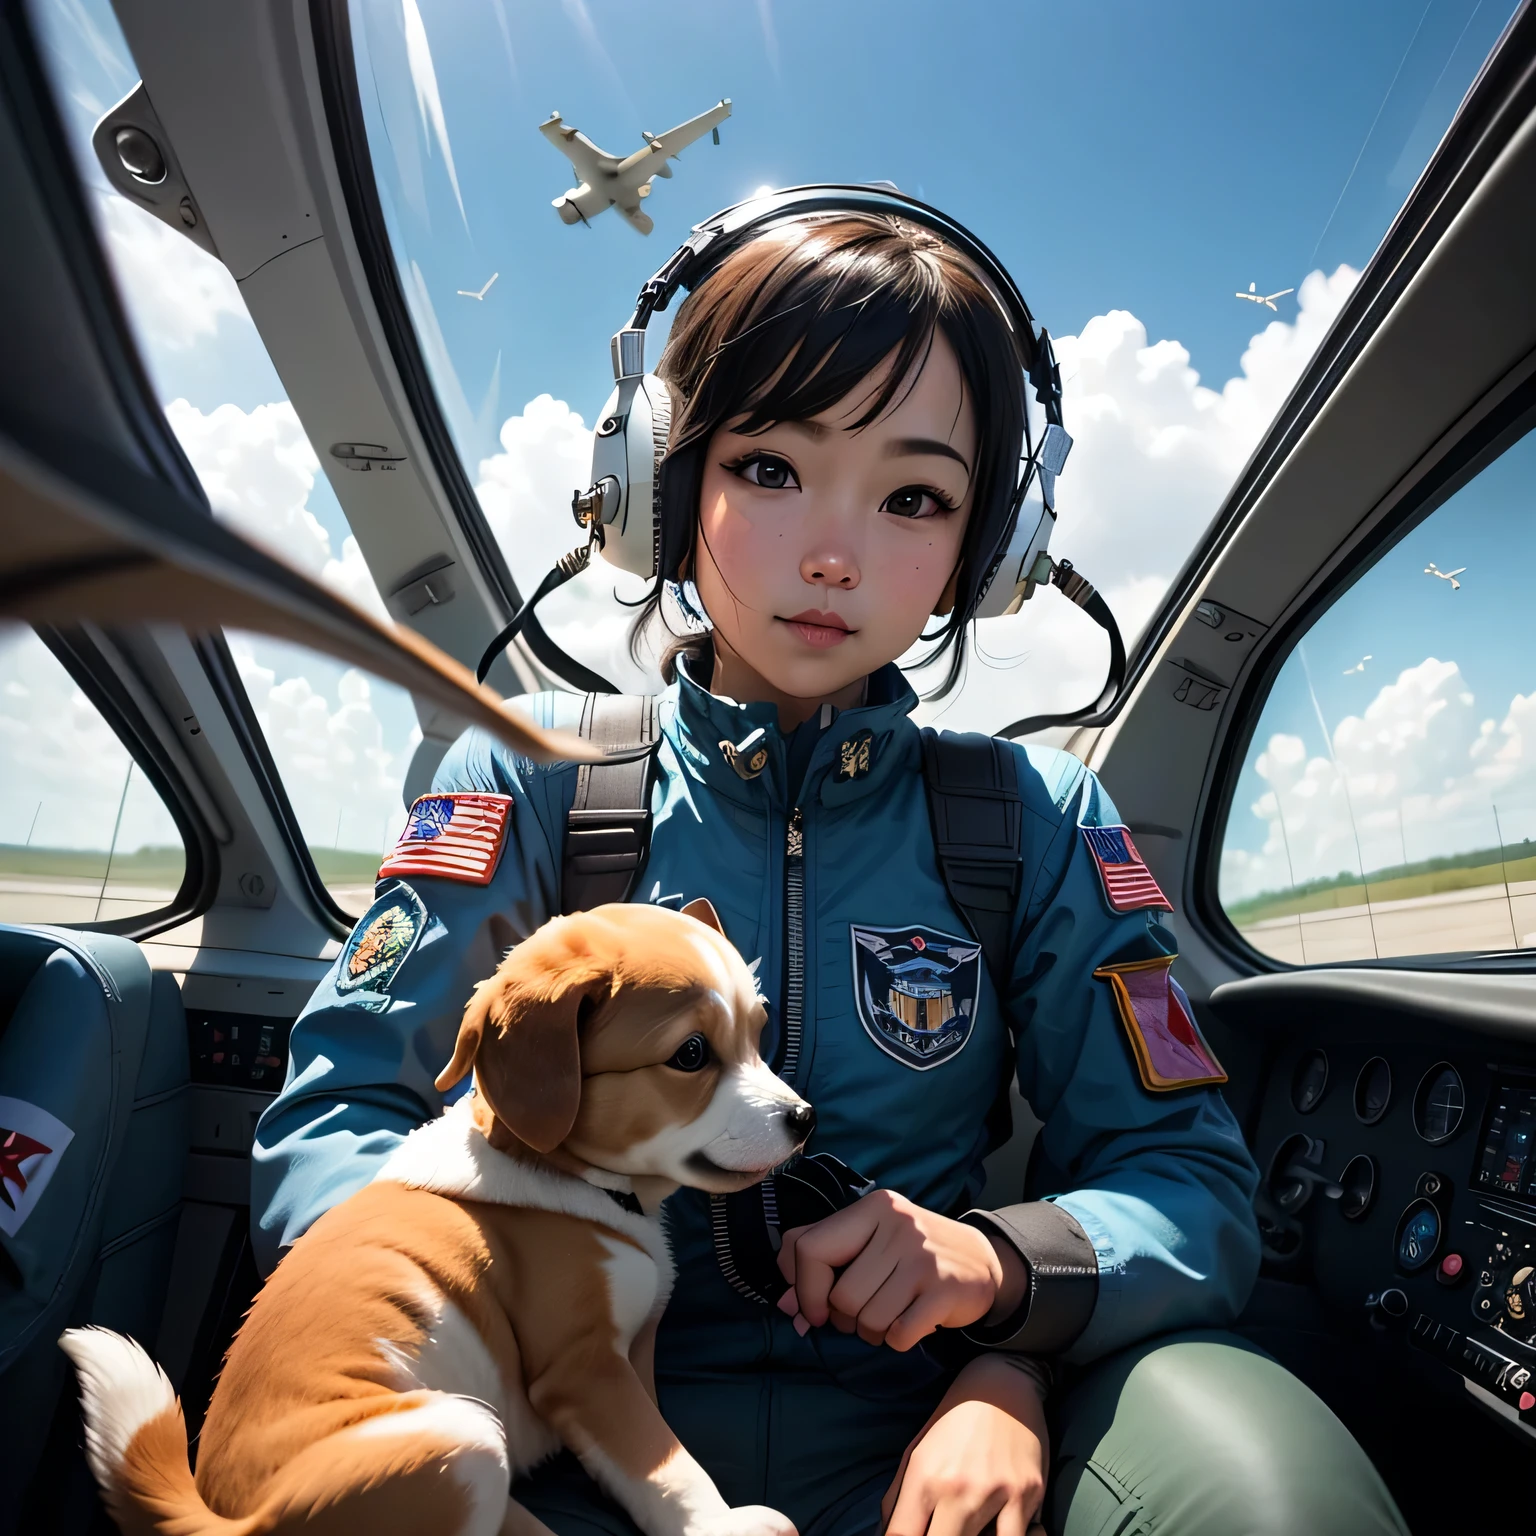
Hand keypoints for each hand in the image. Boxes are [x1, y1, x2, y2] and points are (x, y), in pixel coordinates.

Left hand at [775, 1189, 1027, 1350]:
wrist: (982, 1261)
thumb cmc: (911, 1253)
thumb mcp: (867, 1240)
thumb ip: (820, 1260)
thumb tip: (787, 1305)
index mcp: (872, 1208)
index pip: (809, 1249)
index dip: (805, 1289)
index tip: (815, 1309)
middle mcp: (898, 1224)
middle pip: (841, 1295)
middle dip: (845, 1318)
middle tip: (862, 1312)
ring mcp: (924, 1256)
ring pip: (868, 1319)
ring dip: (871, 1332)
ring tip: (887, 1317)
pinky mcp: (946, 1289)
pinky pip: (898, 1334)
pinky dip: (897, 1340)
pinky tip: (909, 1323)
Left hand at [882, 1355, 1048, 1535]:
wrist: (1001, 1382)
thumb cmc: (954, 1421)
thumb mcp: (916, 1452)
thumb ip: (897, 1498)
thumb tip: (885, 1535)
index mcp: (925, 1476)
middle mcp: (959, 1488)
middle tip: (942, 1528)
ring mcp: (997, 1493)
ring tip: (969, 1527)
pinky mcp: (1028, 1494)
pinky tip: (1000, 1529)